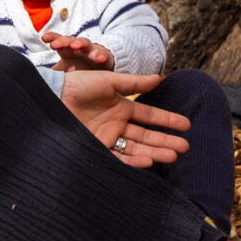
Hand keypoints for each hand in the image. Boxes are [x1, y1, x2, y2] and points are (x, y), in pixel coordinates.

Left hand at [44, 32, 113, 71]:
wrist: (99, 69)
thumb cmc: (78, 68)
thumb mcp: (64, 71)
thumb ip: (52, 74)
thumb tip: (36, 79)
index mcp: (67, 50)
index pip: (58, 41)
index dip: (52, 38)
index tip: (44, 38)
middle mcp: (78, 48)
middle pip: (69, 41)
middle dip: (62, 41)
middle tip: (55, 44)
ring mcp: (91, 51)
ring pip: (85, 44)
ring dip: (80, 43)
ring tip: (76, 45)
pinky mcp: (103, 57)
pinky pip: (103, 55)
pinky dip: (102, 56)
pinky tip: (100, 59)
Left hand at [58, 70, 190, 167]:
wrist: (53, 97)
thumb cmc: (78, 85)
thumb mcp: (109, 81)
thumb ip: (134, 82)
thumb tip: (160, 79)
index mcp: (121, 107)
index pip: (150, 116)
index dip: (168, 120)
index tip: (186, 125)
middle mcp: (117, 124)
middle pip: (147, 136)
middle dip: (166, 141)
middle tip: (185, 148)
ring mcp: (107, 137)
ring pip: (136, 148)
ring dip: (155, 152)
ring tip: (173, 156)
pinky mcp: (96, 148)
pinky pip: (119, 157)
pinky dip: (134, 160)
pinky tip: (149, 161)